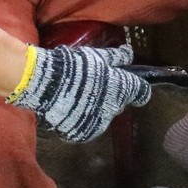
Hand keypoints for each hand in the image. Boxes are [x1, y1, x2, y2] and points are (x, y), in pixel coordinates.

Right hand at [8, 43, 150, 143]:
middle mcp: (114, 109)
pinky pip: (86, 126)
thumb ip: (116, 57)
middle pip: (118, 103)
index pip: (141, 92)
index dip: (139, 88)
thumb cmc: (74, 67)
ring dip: (95, 108)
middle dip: (111, 96)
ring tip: (77, 96)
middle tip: (95, 85)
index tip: (132, 85)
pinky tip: (70, 107)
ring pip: (102, 116)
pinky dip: (80, 118)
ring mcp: (97, 124)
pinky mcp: (81, 133)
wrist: (46, 85)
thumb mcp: (97, 56)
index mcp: (121, 89)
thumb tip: (129, 53)